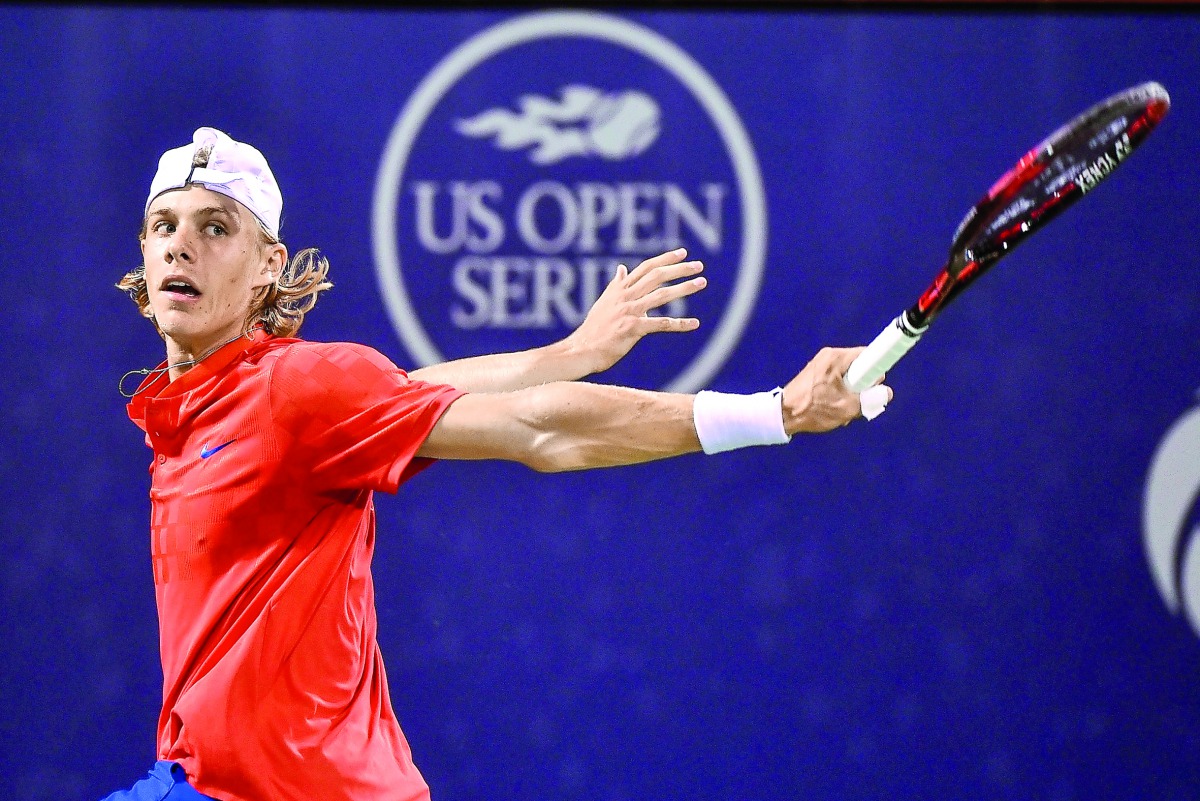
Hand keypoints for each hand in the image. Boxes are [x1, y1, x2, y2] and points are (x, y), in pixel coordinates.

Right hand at [564, 248, 706, 375]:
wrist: (582, 350)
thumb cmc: (594, 329)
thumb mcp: (604, 302)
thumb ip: (616, 285)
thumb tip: (621, 268)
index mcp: (620, 289)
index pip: (646, 268)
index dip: (664, 259)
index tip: (682, 253)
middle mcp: (625, 297)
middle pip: (656, 276)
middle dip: (679, 269)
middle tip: (699, 265)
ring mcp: (629, 311)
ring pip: (661, 295)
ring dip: (684, 288)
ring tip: (701, 282)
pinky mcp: (632, 328)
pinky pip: (661, 324)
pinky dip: (679, 324)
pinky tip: (694, 324)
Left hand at [781, 347, 892, 433]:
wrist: (783, 415)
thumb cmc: (812, 409)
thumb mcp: (847, 407)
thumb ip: (870, 400)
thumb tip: (886, 393)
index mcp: (836, 358)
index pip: (868, 354)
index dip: (877, 369)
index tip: (876, 385)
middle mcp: (829, 356)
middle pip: (859, 366)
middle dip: (863, 385)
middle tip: (858, 401)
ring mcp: (821, 364)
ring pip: (849, 375)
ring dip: (851, 392)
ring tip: (843, 407)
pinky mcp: (816, 373)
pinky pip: (838, 379)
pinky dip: (840, 392)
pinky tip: (834, 407)